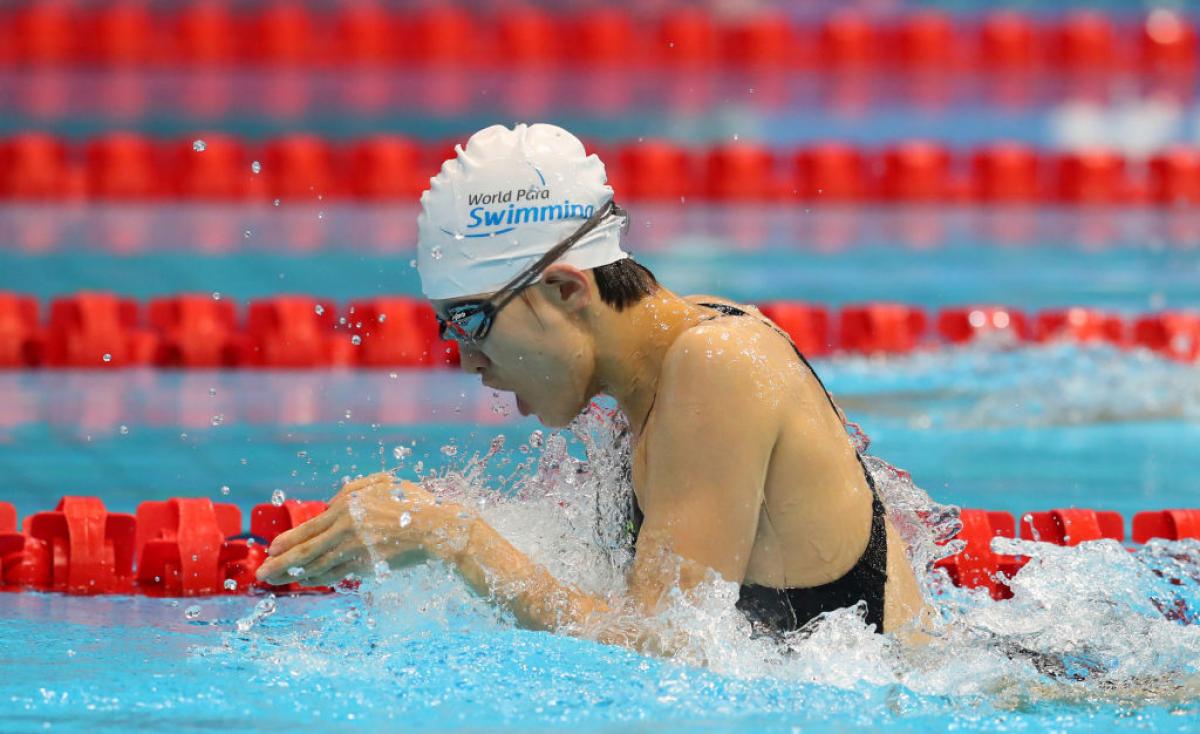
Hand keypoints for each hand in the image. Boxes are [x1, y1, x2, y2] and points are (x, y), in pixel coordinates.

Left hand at [254, 471, 473, 586]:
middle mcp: (344, 526)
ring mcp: (353, 547)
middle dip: (280, 561)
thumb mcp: (383, 483)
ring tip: (274, 581)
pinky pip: (335, 574)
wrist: (435, 527)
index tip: (272, 549)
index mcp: (346, 504)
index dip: (288, 540)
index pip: (310, 526)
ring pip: (315, 564)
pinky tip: (306, 582)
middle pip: (305, 548)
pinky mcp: (364, 564)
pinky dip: (317, 579)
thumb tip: (331, 504)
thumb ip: (355, 489)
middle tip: (261, 573)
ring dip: (292, 574)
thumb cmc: (413, 502)